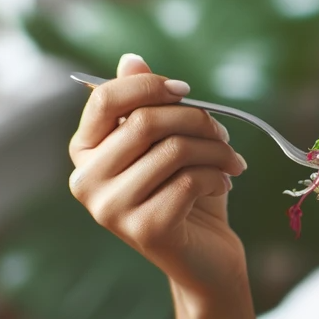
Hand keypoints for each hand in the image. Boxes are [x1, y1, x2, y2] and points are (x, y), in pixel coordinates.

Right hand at [68, 53, 249, 295]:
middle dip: (197, 120)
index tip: (187, 91)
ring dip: (217, 150)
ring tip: (233, 162)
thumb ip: (147, 105)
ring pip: (174, 150)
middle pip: (146, 121)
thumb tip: (131, 58)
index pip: (105, 98)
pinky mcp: (143, 229)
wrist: (206, 260)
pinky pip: (189, 181)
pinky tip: (224, 185)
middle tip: (224, 134)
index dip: (151, 85)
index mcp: (85, 152)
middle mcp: (87, 181)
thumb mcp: (169, 145)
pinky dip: (218, 177)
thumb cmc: (188, 195)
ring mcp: (110, 209)